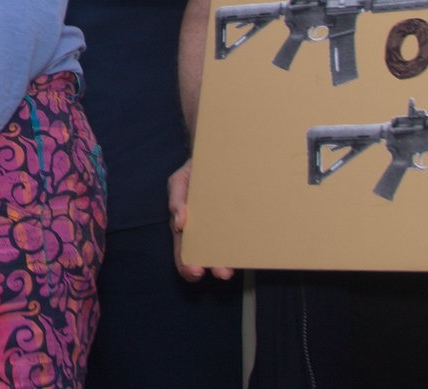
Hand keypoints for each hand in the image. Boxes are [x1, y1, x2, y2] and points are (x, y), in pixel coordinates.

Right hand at [168, 159, 233, 281]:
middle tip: (221, 273)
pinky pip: (243, 237)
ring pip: (225, 249)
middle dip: (212, 265)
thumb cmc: (197, 169)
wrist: (222, 154)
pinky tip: (249, 255)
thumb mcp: (181, 179)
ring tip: (232, 269)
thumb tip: (179, 223)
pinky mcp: (241, 222)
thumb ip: (177, 198)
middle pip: (207, 254)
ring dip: (228, 261)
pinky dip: (244, 247)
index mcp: (188, 222)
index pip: (184, 248)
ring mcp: (224, 227)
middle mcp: (206, 229)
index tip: (195, 272)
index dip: (186, 263)